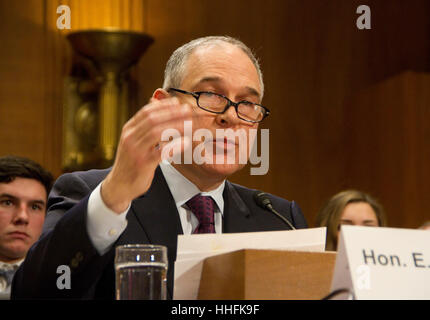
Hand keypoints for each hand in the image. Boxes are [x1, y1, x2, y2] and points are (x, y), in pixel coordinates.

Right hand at [101, 97, 191, 212]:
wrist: (119, 185)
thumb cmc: (131, 162)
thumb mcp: (133, 141)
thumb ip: (144, 126)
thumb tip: (154, 104)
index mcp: (128, 130)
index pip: (146, 112)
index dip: (163, 105)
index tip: (178, 102)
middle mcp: (130, 137)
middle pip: (152, 119)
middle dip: (172, 113)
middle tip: (187, 110)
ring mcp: (135, 150)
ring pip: (157, 132)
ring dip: (175, 126)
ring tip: (189, 124)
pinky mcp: (143, 164)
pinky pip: (161, 151)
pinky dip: (175, 145)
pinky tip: (186, 142)